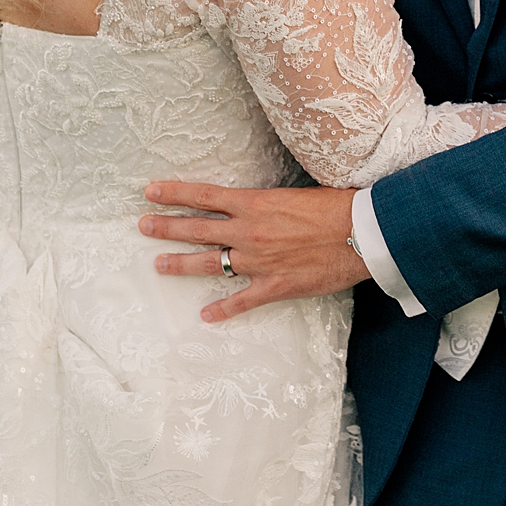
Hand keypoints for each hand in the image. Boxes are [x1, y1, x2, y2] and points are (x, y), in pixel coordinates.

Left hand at [138, 182, 361, 321]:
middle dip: (166, 227)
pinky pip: (241, 301)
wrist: (363, 233)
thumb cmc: (337, 207)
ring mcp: (259, 261)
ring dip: (180, 264)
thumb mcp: (295, 194)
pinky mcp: (275, 286)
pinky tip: (206, 315)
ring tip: (158, 264)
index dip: (174, 193)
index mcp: (255, 203)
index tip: (150, 191)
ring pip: (209, 263)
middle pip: (197, 228)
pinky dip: (222, 309)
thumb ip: (267, 203)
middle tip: (142, 225)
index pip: (204, 196)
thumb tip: (252, 205)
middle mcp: (250, 232)